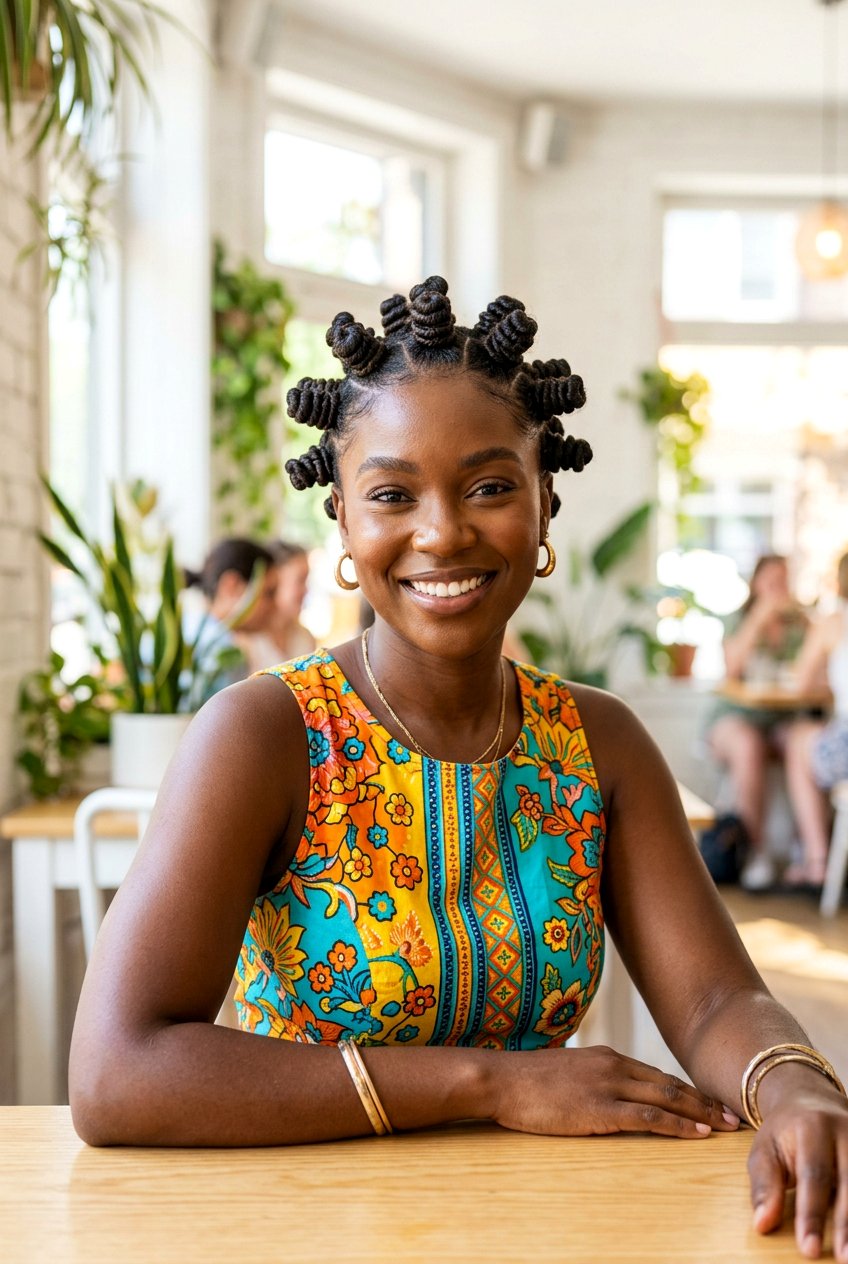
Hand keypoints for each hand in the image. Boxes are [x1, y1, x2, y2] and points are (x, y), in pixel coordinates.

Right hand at [490, 1045, 739, 1138]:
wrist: (501, 1079)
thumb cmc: (527, 1081)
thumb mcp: (567, 1073)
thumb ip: (592, 1080)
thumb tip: (608, 1096)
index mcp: (607, 1056)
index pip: (658, 1073)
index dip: (688, 1089)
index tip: (711, 1101)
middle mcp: (614, 1065)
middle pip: (670, 1082)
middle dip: (704, 1100)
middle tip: (732, 1114)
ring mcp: (608, 1085)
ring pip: (667, 1097)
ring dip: (700, 1112)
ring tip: (724, 1125)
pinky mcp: (599, 1107)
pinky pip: (648, 1116)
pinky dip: (676, 1123)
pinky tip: (695, 1132)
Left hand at [748, 1082, 847, 1260]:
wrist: (810, 1100)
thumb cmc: (784, 1133)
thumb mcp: (764, 1151)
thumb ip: (764, 1186)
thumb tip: (762, 1225)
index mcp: (812, 1127)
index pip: (813, 1176)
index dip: (812, 1215)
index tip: (809, 1249)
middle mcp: (845, 1131)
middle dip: (846, 1225)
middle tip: (843, 1258)